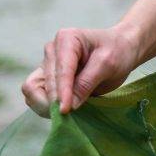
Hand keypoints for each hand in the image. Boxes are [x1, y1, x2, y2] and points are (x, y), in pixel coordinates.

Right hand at [20, 24, 141, 116]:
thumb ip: (87, 83)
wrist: (122, 50)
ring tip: (66, 113)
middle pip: (40, 82)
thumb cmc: (117, 52)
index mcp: (66, 39)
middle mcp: (52, 50)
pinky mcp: (47, 78)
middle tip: (67, 116)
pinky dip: (45, 106)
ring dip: (44, 105)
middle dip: (52, 101)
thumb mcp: (108, 64)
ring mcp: (47, 64)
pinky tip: (63, 109)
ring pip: (33, 91)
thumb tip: (67, 106)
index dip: (62, 92)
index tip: (65, 110)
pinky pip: (36, 96)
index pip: (60, 71)